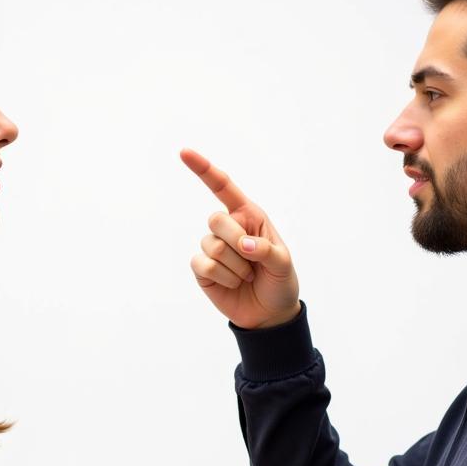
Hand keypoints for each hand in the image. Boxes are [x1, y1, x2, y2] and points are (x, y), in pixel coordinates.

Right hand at [182, 148, 300, 329]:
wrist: (270, 313)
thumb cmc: (279, 282)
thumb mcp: (283, 264)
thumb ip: (266, 250)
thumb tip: (242, 246)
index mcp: (248, 215)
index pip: (222, 187)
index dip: (203, 169)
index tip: (183, 152)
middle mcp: (228, 228)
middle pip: (215, 219)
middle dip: (236, 242)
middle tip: (252, 261)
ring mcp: (212, 248)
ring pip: (211, 246)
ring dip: (235, 267)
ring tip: (247, 276)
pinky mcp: (202, 269)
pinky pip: (203, 264)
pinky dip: (222, 276)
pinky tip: (233, 283)